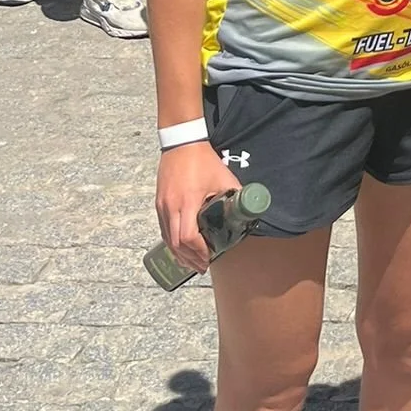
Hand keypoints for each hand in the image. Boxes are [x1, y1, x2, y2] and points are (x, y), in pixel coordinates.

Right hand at [155, 141, 238, 274]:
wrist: (181, 143)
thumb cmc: (203, 160)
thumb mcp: (223, 177)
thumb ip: (236, 194)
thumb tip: (251, 208)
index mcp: (187, 202)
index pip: (188, 237)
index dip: (198, 251)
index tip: (209, 258)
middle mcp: (171, 207)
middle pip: (175, 244)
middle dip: (189, 259)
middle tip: (202, 267)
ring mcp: (162, 206)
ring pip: (167, 239)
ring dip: (179, 254)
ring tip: (192, 263)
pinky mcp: (159, 203)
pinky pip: (163, 229)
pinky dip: (172, 243)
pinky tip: (180, 248)